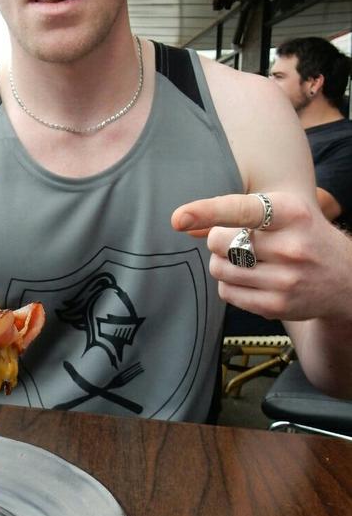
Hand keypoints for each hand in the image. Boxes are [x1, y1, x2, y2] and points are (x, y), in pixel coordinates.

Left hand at [171, 191, 343, 322]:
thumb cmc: (303, 235)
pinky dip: (229, 284)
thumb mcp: (281, 213)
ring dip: (222, 263)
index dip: (207, 212)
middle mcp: (291, 246)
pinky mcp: (276, 306)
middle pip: (219, 241)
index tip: (179, 218)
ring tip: (246, 260)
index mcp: (292, 213)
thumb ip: (233, 213)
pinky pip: (226, 293)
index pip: (242, 209)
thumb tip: (184, 223)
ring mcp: (285, 280)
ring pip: (219, 269)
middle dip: (219, 239)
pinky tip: (251, 278)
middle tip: (239, 240)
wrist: (345, 278)